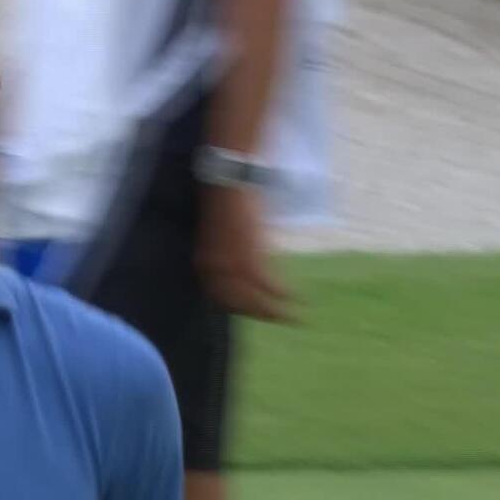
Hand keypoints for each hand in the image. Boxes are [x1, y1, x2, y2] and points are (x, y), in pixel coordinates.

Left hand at [195, 186, 292, 322]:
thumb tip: (239, 269)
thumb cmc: (224, 200)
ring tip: (292, 316)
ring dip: (275, 311)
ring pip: (255, 299)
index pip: (221, 298)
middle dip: (260, 314)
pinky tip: (295, 297)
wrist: (230, 180)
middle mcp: (216, 269)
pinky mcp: (251, 258)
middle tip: (278, 319)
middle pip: (238, 304)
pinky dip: (283, 294)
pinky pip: (269, 285)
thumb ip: (225, 254)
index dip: (240, 308)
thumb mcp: (218, 234)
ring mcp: (233, 265)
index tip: (255, 312)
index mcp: (205, 263)